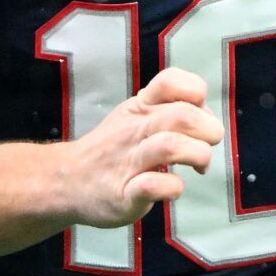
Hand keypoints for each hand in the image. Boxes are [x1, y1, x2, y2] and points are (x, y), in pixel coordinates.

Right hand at [59, 67, 224, 228]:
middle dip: (209, 129)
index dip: (196, 93)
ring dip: (197, 155)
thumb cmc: (112, 149)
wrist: (66, 182)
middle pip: (182, 115)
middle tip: (207, 145)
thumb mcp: (134, 117)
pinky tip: (172, 189)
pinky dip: (172, 188)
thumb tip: (209, 117)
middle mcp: (135, 129)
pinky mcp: (124, 194)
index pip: (171, 80)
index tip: (199, 113)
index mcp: (140, 107)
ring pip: (170, 146)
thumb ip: (170, 110)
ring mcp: (128, 161)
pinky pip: (153, 186)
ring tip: (198, 167)